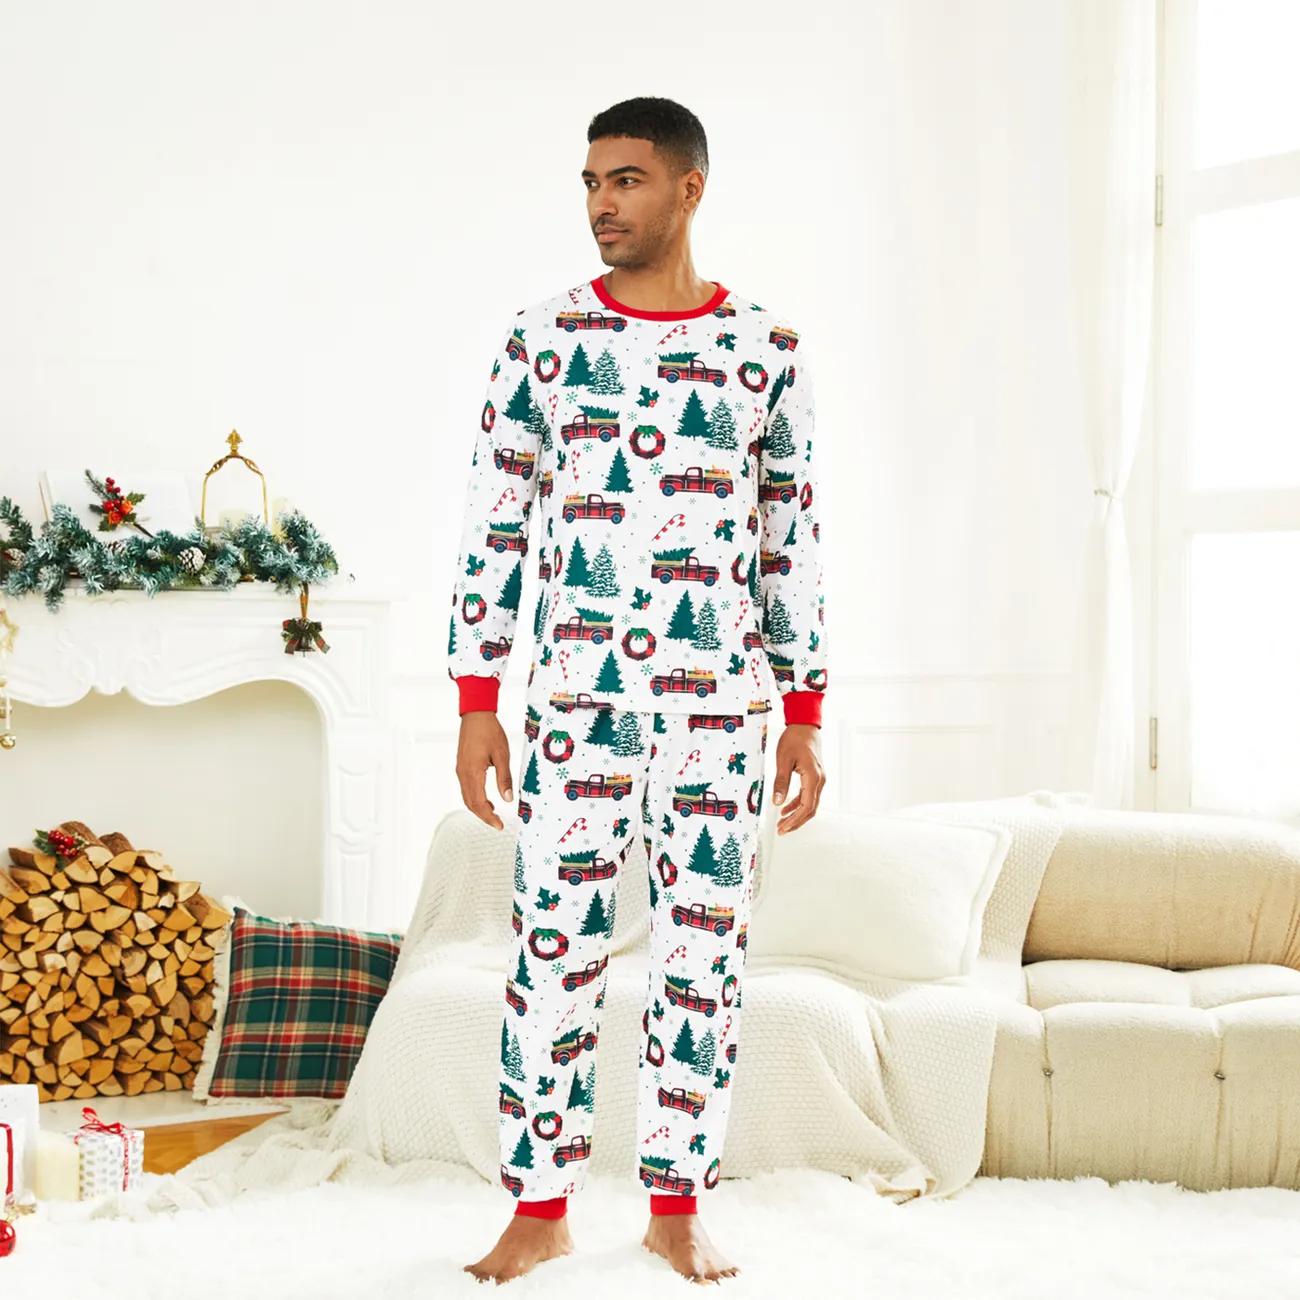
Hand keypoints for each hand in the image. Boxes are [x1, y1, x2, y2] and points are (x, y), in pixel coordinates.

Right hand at [456, 711, 512, 829]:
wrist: (476, 715)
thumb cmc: (489, 731)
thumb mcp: (502, 755)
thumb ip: (504, 778)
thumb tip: (508, 799)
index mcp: (473, 772)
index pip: (479, 803)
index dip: (489, 817)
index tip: (499, 825)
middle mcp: (463, 773)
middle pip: (470, 804)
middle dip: (483, 816)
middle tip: (497, 824)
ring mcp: (460, 770)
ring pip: (467, 797)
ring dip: (478, 808)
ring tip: (493, 813)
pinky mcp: (462, 766)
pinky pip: (466, 788)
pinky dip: (475, 798)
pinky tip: (486, 798)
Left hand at [771, 723, 824, 834]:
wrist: (805, 726)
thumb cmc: (795, 739)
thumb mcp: (783, 760)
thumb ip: (780, 782)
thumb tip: (777, 802)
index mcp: (813, 777)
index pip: (806, 806)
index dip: (794, 820)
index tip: (783, 827)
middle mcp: (820, 780)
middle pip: (810, 809)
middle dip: (796, 822)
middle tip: (781, 830)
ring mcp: (819, 779)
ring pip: (810, 804)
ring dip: (797, 814)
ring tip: (782, 822)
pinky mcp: (815, 777)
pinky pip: (808, 795)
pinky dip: (798, 804)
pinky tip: (786, 807)